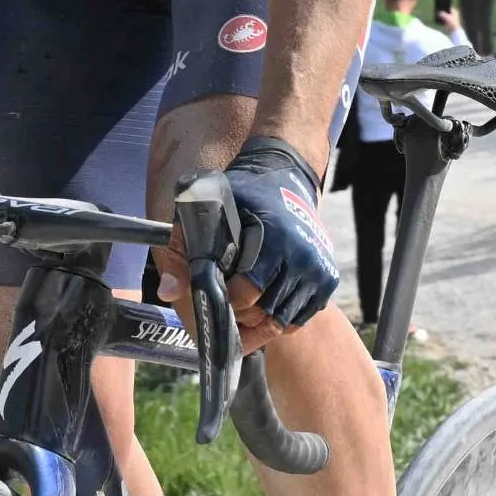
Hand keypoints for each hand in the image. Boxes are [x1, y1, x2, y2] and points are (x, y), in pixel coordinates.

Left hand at [197, 136, 341, 336]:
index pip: (247, 294)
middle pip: (264, 313)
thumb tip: (168, 292)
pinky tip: (262, 304)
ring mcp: (318, 271)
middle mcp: (303, 258)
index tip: (216, 290)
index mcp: (276, 240)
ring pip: (283, 321)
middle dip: (240, 314)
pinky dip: (280, 319)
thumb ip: (184, 251)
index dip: (225, 300)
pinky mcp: (327, 280)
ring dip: (259, 320)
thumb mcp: (207, 212)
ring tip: (242, 305)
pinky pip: (300, 318)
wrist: (284, 174)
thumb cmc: (242, 194)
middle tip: (226, 299)